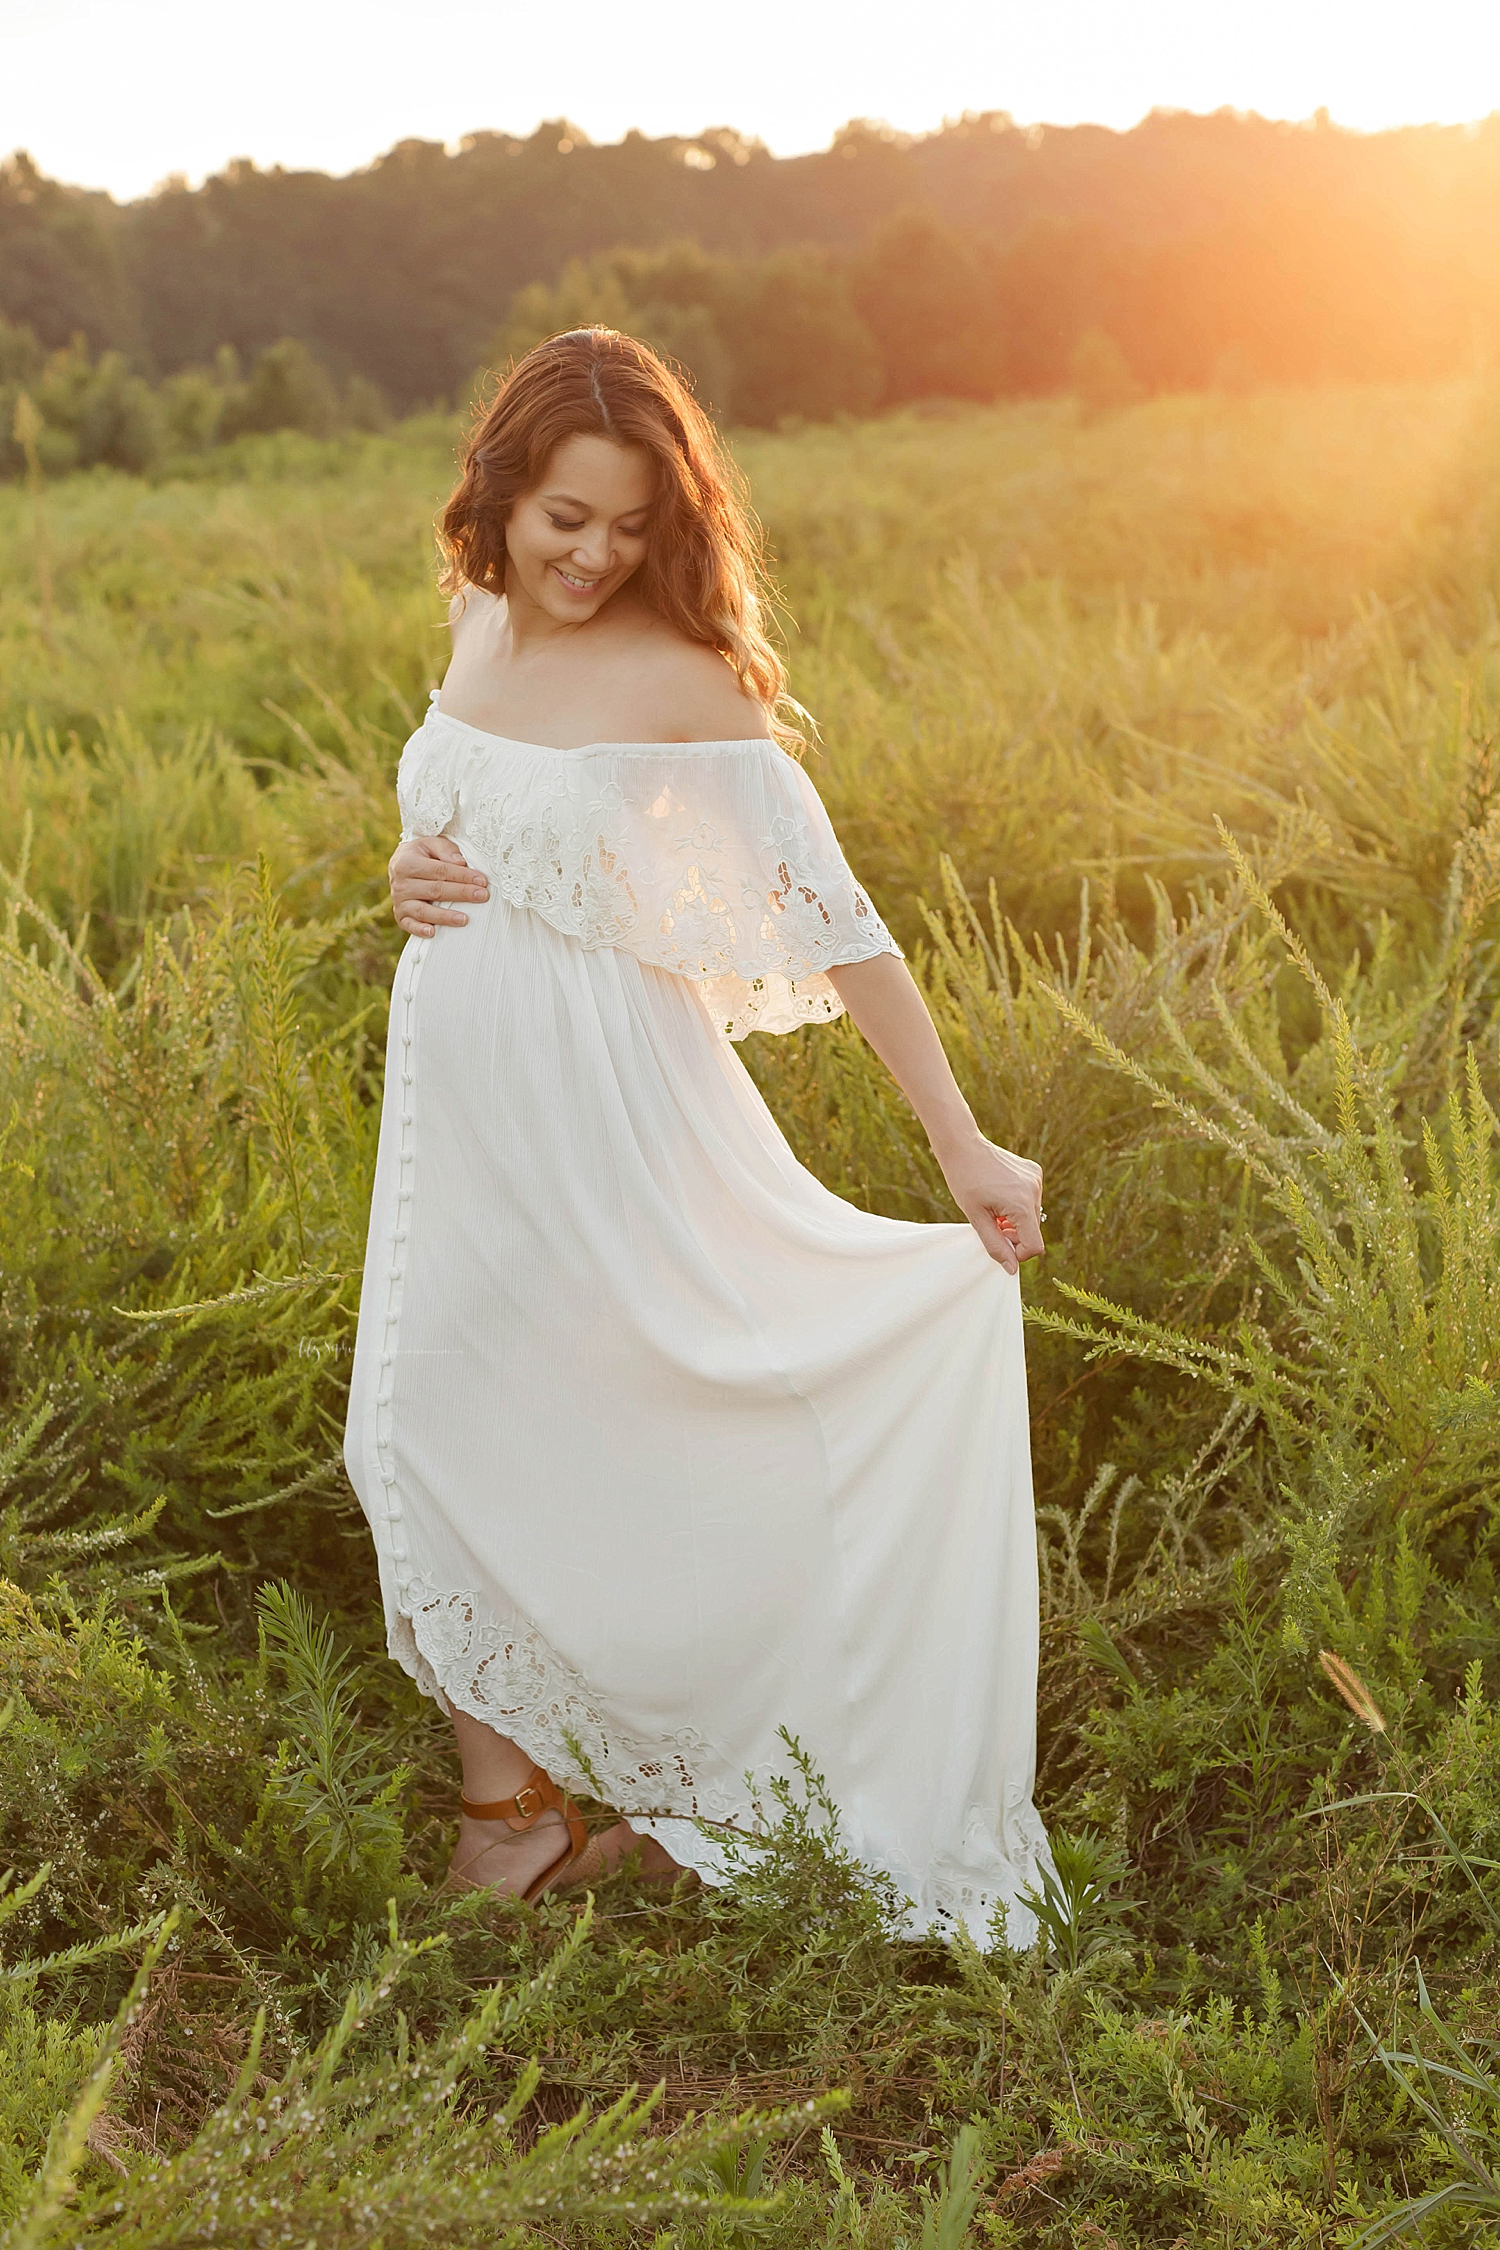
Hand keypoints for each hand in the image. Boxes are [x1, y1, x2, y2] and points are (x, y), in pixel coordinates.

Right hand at [389, 834, 488, 937]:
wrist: (400, 863)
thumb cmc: (422, 854)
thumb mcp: (431, 843)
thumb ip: (446, 850)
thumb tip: (461, 863)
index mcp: (407, 862)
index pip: (440, 871)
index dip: (462, 876)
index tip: (482, 881)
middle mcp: (400, 883)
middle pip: (435, 890)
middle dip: (461, 893)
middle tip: (482, 896)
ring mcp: (399, 901)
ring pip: (423, 911)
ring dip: (444, 916)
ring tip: (464, 919)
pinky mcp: (400, 915)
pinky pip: (408, 924)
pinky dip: (419, 930)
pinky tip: (433, 933)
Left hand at [936, 1133, 1044, 1274]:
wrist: (963, 1146)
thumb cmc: (964, 1181)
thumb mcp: (976, 1218)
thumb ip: (995, 1245)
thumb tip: (1011, 1268)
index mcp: (1022, 1205)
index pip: (1034, 1246)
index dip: (1018, 1252)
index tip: (1000, 1242)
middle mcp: (1034, 1190)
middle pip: (1033, 1231)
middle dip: (1014, 1233)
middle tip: (992, 1221)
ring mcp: (1036, 1179)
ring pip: (1032, 1215)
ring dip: (1015, 1218)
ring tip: (993, 1205)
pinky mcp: (1034, 1171)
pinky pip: (1031, 1198)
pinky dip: (1018, 1203)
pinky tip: (1000, 1191)